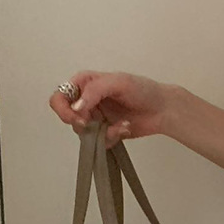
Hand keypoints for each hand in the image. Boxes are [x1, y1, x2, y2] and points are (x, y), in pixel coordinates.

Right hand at [49, 71, 172, 149]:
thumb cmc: (143, 90)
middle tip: (95, 125)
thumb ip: (94, 91)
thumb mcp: (118, 82)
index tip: (78, 118)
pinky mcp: (105, 132)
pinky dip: (111, 138)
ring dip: (102, 132)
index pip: (60, 96)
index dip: (63, 109)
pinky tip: (125, 128)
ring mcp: (95, 117)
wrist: (163, 109)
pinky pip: (97, 142)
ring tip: (122, 125)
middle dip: (82, 124)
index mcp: (85, 83)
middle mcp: (86, 100)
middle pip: (67, 117)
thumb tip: (77, 107)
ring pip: (83, 132)